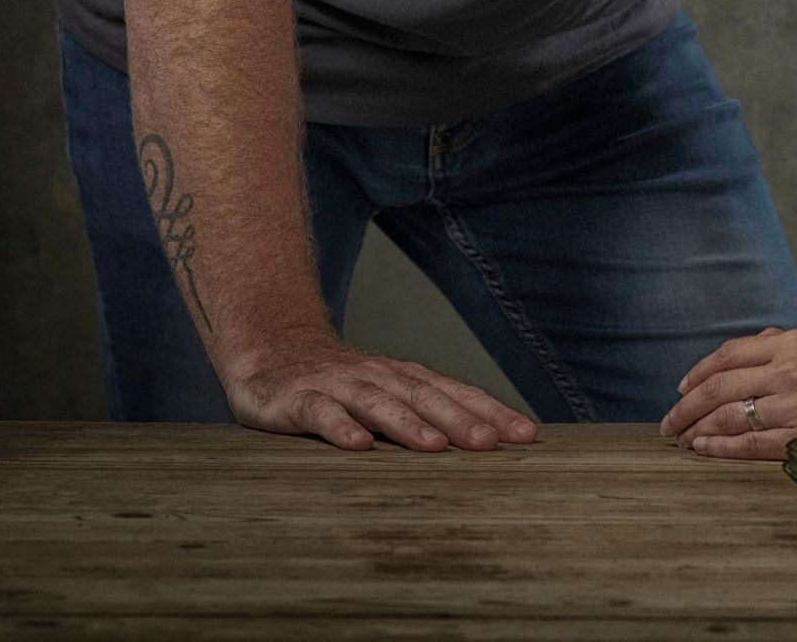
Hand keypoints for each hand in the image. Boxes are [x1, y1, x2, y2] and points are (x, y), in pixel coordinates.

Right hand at [223, 334, 538, 451]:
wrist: (269, 350)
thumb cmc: (339, 384)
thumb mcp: (384, 396)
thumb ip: (422, 414)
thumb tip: (482, 445)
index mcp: (404, 379)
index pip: (455, 394)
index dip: (491, 413)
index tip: (527, 436)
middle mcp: (378, 377)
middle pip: (425, 398)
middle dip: (461, 420)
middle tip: (492, 444)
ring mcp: (338, 386)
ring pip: (379, 404)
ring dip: (408, 425)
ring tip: (435, 447)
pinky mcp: (297, 400)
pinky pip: (320, 414)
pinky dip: (340, 428)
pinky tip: (358, 446)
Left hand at [661, 327, 796, 459]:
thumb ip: (780, 347)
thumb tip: (743, 350)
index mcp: (792, 344)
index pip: (729, 355)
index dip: (698, 372)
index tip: (680, 388)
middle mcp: (790, 370)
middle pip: (721, 386)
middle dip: (686, 406)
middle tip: (667, 423)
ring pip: (731, 415)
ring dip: (697, 428)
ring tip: (680, 440)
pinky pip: (752, 443)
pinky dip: (722, 446)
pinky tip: (704, 448)